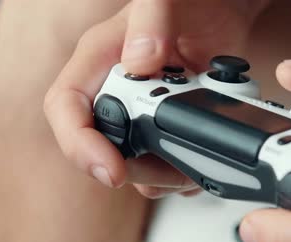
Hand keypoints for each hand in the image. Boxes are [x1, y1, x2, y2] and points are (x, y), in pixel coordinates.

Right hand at [44, 0, 269, 198]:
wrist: (225, 12)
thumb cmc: (190, 0)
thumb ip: (152, 20)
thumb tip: (139, 62)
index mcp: (99, 58)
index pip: (66, 107)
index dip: (79, 145)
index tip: (111, 170)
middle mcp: (112, 89)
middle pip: (98, 146)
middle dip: (131, 169)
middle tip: (167, 169)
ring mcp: (136, 111)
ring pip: (130, 162)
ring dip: (159, 175)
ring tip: (188, 163)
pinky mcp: (161, 125)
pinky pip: (157, 162)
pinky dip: (177, 171)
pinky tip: (194, 160)